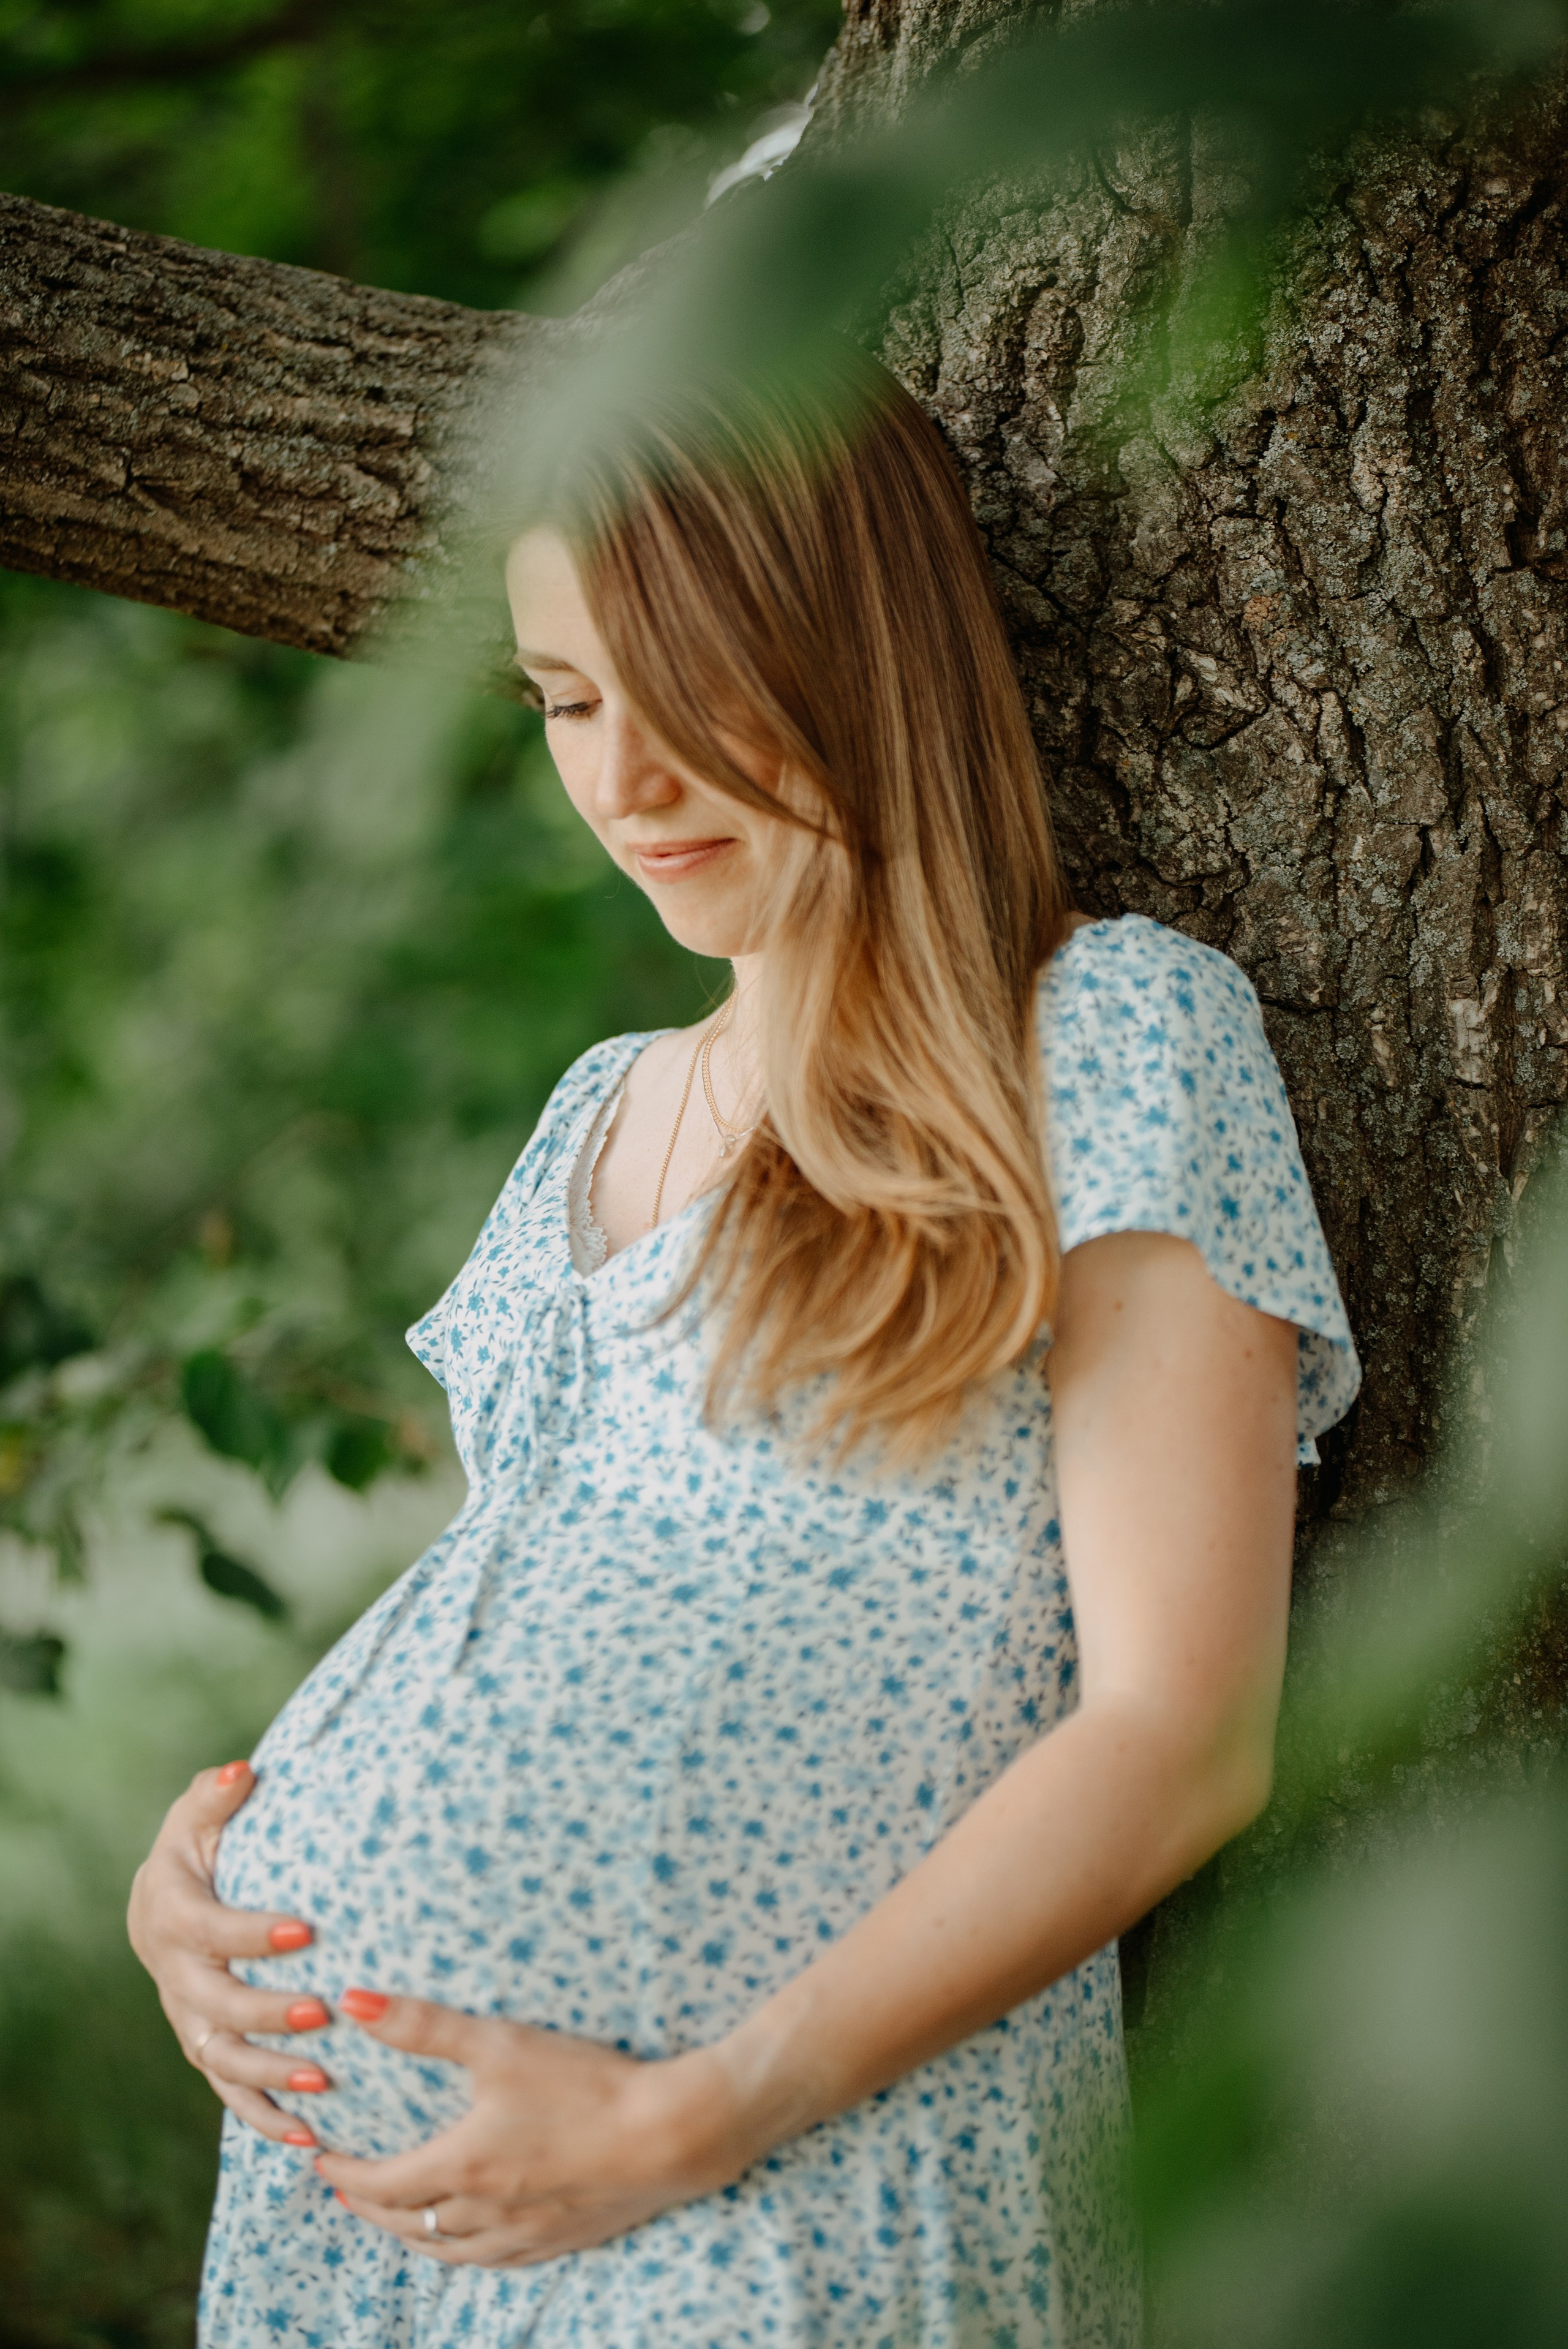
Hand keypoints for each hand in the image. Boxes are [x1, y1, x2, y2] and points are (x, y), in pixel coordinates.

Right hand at [127, 1760, 331, 2148]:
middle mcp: (176, 1975)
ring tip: (324, 2081)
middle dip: (268, 2012)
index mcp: (174, 1915)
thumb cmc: (198, 1845)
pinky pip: (231, 2093)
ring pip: (223, 2060)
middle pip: (216, 2006)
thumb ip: (216, 1795)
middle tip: (322, 2012)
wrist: (165, 1899)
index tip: (308, 1929)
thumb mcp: (199, 1812)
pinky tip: (311, 2137)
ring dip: (271, 2076)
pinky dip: (266, 2118)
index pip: (213, 1929)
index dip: (256, 1932)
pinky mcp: (206, 2048)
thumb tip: (240, 1771)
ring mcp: (189, 2019)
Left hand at [316, 1990, 755, 2267]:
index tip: (320, 2160)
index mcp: (463, 2166)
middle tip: (347, 2190)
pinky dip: (464, 2252)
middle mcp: (485, 2211)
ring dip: (411, 2235)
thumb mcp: (501, 2043)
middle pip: (407, 2223)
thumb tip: (354, 2003)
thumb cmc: (585, 2085)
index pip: (381, 2183)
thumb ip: (425, 2024)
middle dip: (369, 2208)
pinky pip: (496, 2261)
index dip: (344, 2173)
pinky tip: (471, 2241)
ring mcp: (525, 2232)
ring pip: (449, 2250)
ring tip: (397, 2219)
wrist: (671, 2133)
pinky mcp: (563, 2239)